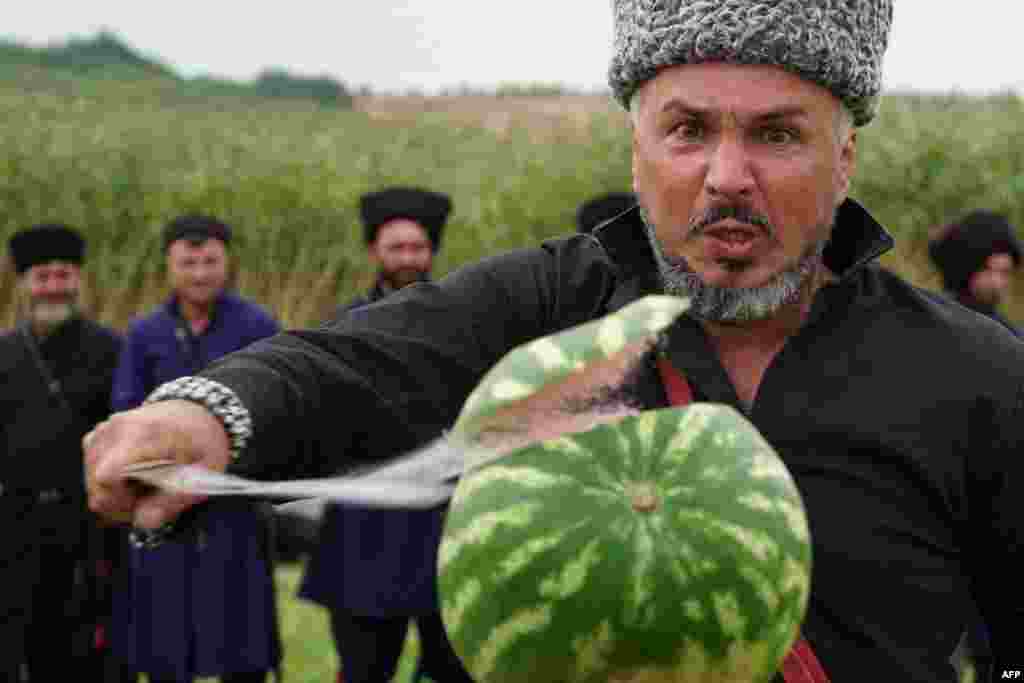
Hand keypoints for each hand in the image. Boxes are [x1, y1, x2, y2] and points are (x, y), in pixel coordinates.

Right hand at [84, 399, 231, 528]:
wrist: (197, 412)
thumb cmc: (204, 442)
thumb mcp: (206, 471)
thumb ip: (176, 499)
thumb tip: (145, 522)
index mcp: (146, 433)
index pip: (107, 476)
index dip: (119, 501)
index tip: (144, 505)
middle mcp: (118, 428)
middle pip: (96, 484)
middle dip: (120, 503)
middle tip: (152, 500)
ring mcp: (104, 430)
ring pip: (92, 481)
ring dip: (115, 494)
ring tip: (146, 487)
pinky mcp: (97, 436)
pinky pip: (91, 471)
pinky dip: (109, 482)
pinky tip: (133, 479)